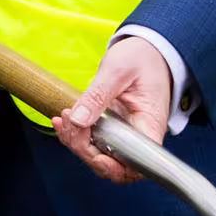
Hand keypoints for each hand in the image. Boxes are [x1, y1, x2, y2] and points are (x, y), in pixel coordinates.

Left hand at [54, 35, 176, 186]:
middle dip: (86, 150)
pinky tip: (65, 119)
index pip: (137, 164)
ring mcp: (125, 132)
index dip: (115, 167)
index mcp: (150, 125)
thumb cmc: (143, 57)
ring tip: (65, 118)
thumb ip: (98, 95)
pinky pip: (93, 140)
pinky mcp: (112, 127)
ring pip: (100, 154)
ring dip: (77, 142)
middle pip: (114, 164)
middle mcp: (139, 135)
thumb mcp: (118, 71)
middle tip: (70, 124)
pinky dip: (76, 134)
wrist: (147, 49)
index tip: (95, 153)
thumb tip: (79, 120)